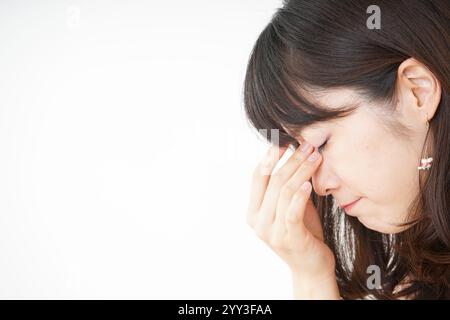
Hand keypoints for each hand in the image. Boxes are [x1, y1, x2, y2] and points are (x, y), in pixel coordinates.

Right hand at [246, 143, 335, 278]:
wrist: (311, 267)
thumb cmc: (303, 233)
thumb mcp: (289, 207)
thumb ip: (286, 187)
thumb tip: (293, 154)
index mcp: (253, 212)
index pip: (258, 177)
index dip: (270, 157)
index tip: (286, 141)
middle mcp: (258, 221)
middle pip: (274, 181)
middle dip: (292, 159)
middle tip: (308, 145)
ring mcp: (271, 231)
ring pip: (285, 191)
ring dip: (302, 170)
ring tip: (316, 157)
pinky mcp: (289, 237)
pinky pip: (293, 210)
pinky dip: (301, 194)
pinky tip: (309, 182)